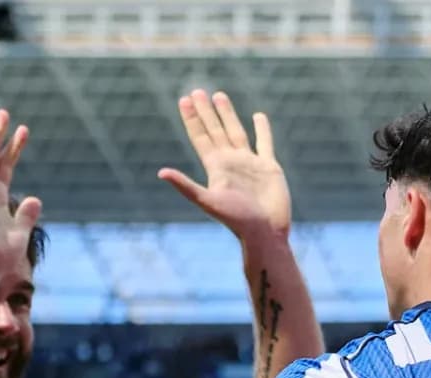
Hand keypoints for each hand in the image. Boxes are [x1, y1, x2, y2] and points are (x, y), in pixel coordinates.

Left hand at [158, 91, 291, 240]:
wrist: (265, 233)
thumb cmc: (237, 220)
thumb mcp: (208, 201)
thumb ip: (186, 186)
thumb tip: (161, 172)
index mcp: (216, 167)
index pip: (200, 137)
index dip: (192, 119)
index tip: (184, 100)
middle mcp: (230, 162)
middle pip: (215, 130)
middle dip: (205, 112)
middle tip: (197, 91)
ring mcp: (250, 164)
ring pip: (236, 132)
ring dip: (228, 115)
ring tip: (219, 96)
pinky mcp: (269, 167)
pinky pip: (264, 143)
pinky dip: (262, 129)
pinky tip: (258, 116)